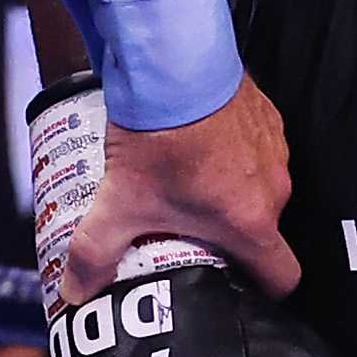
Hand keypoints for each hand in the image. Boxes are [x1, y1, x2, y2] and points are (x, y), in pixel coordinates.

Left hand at [75, 78, 298, 300]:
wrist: (173, 65)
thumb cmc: (158, 138)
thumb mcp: (119, 202)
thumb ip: (94, 253)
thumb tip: (74, 291)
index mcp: (251, 222)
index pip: (282, 277)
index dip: (262, 291)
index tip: (237, 288)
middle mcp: (274, 188)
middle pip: (264, 231)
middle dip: (232, 237)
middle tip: (193, 234)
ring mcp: (274, 148)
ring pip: (261, 188)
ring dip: (235, 192)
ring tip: (190, 186)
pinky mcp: (266, 115)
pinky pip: (258, 148)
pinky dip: (235, 153)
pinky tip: (198, 146)